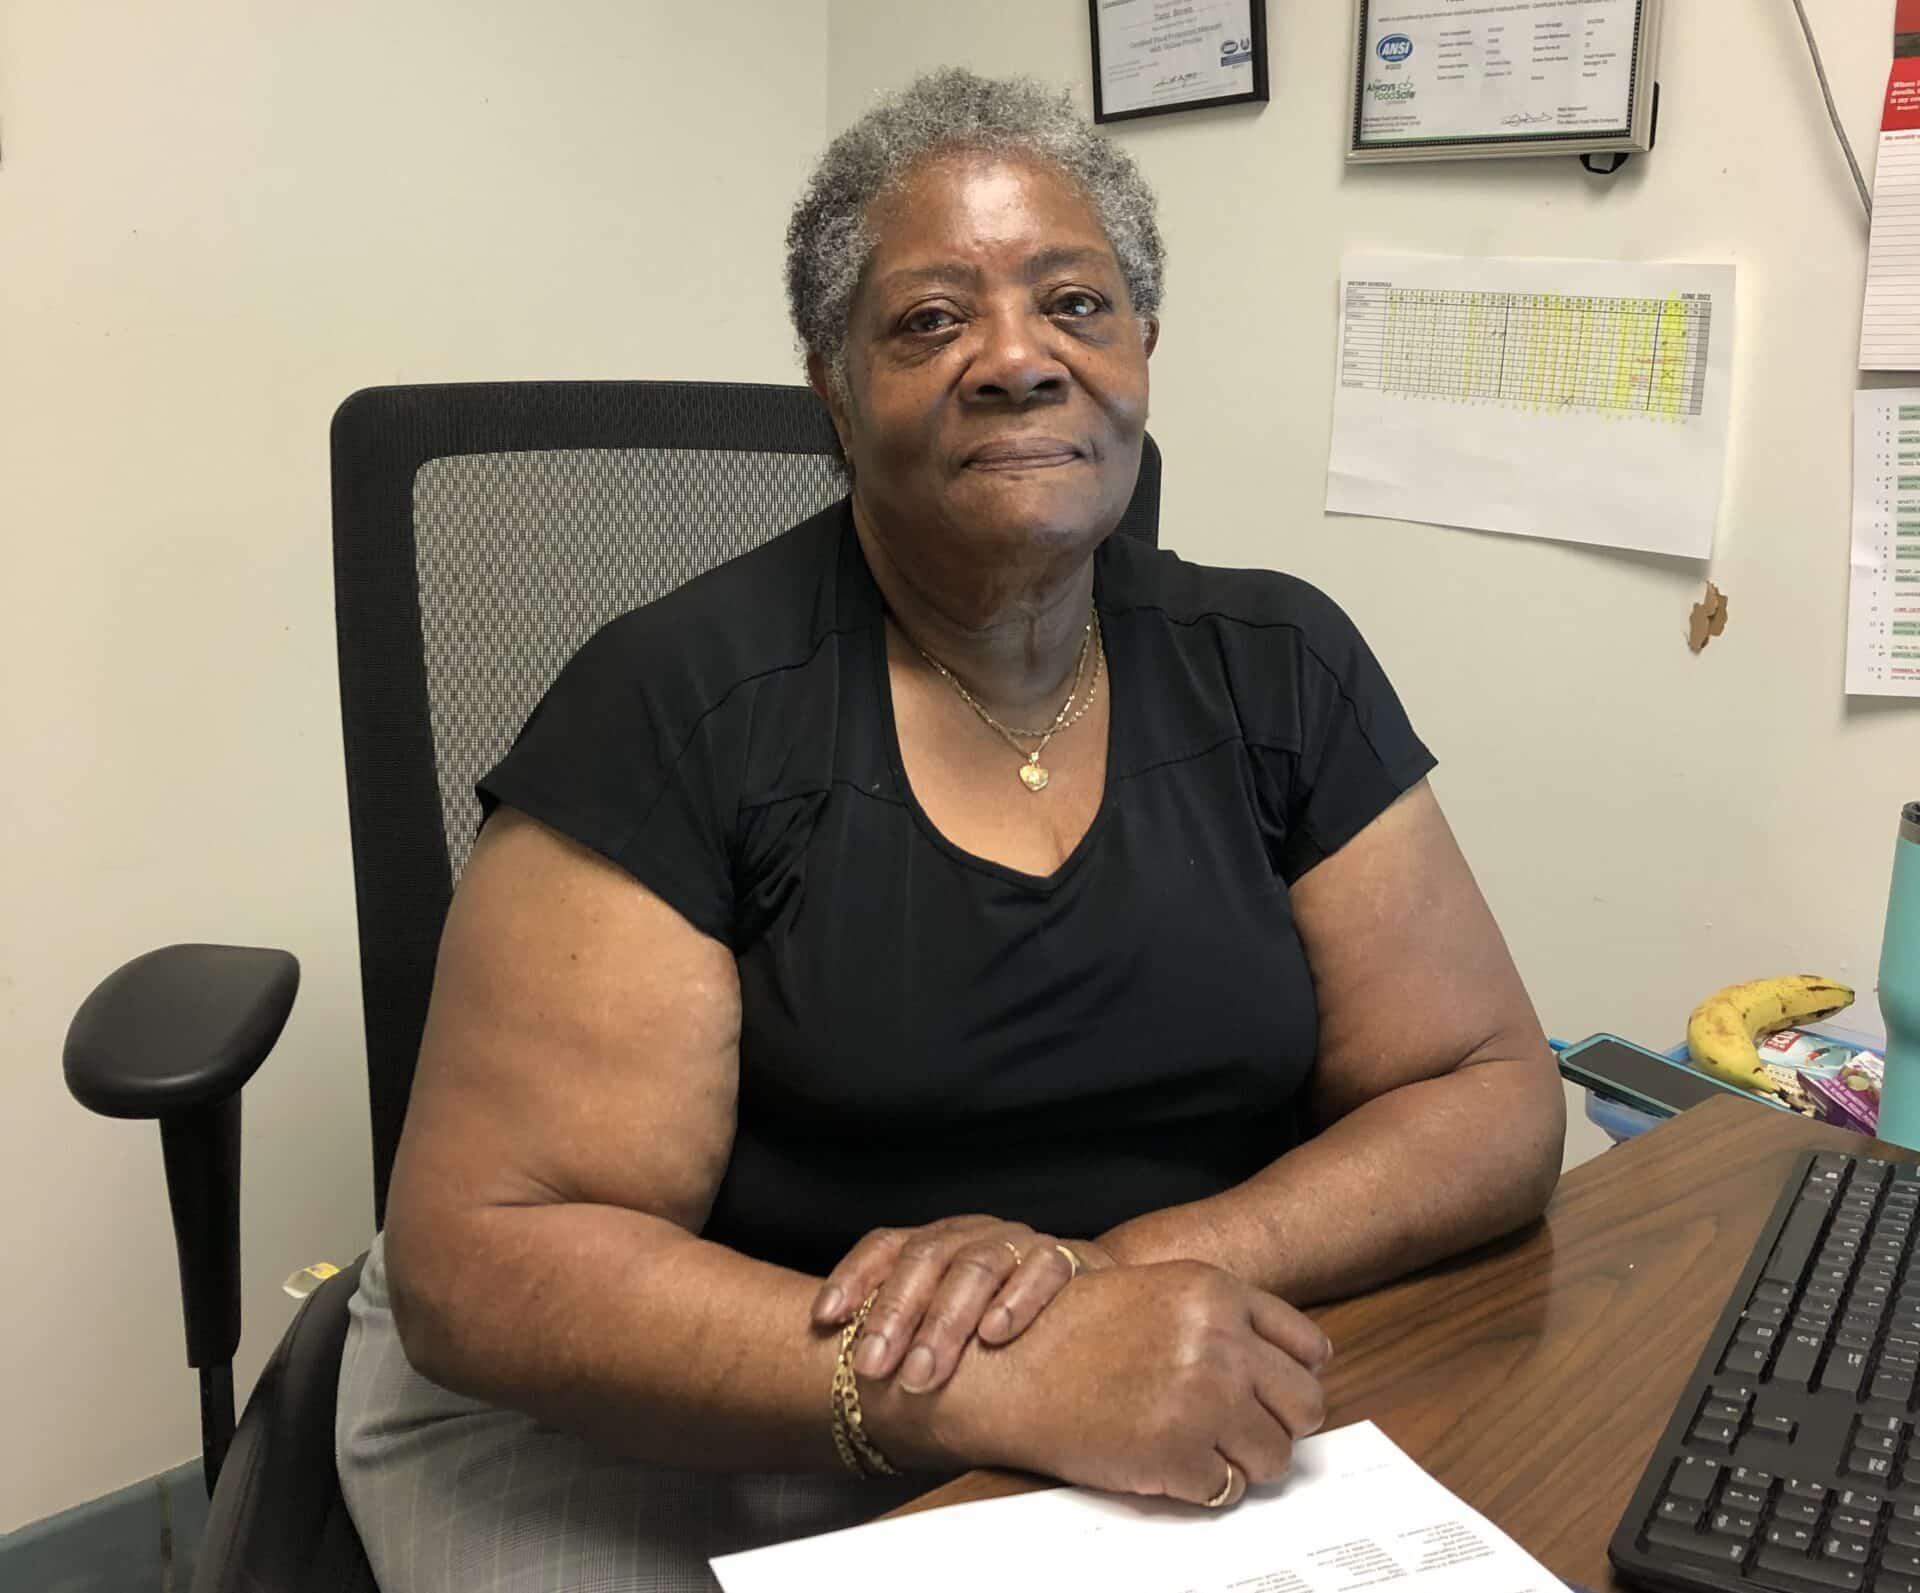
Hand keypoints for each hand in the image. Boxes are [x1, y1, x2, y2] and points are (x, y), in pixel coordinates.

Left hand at [811, 1216, 1116, 1393]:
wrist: (1096, 1312)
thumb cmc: (1000, 1323)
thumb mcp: (946, 1320)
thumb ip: (903, 1328)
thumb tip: (838, 1354)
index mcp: (938, 1240)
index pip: (886, 1244)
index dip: (852, 1276)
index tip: (824, 1320)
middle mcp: (974, 1234)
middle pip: (926, 1258)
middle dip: (894, 1314)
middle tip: (871, 1369)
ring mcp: (1021, 1243)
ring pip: (977, 1266)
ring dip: (946, 1320)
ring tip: (922, 1370)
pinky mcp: (1070, 1259)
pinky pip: (1043, 1271)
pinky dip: (1018, 1300)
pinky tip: (995, 1334)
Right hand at [926, 1260, 1332, 1506]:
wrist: (1008, 1367)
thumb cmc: (1073, 1329)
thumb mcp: (1157, 1292)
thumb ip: (1222, 1315)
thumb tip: (1296, 1361)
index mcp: (1217, 1293)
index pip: (1309, 1350)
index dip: (1297, 1379)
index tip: (1278, 1395)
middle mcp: (1220, 1342)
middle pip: (1305, 1407)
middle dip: (1278, 1426)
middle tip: (1242, 1430)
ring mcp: (1202, 1398)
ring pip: (1274, 1456)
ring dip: (1243, 1461)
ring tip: (1199, 1447)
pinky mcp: (1177, 1453)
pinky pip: (1226, 1490)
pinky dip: (1201, 1486)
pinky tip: (1166, 1461)